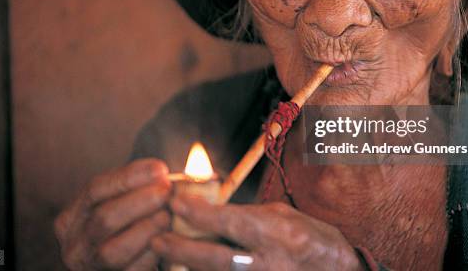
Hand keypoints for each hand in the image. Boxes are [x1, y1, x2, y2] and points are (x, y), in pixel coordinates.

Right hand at [54, 159, 171, 269]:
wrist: (130, 259)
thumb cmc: (128, 226)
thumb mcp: (121, 204)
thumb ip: (135, 188)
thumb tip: (160, 172)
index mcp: (71, 219)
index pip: (95, 189)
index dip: (129, 177)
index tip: (160, 169)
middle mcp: (73, 245)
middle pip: (103, 218)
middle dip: (140, 201)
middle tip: (167, 190)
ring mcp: (89, 267)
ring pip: (113, 250)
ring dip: (145, 228)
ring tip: (168, 214)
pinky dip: (150, 255)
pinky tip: (168, 240)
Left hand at [151, 196, 363, 270]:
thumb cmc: (309, 237)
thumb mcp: (282, 216)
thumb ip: (246, 215)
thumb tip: (210, 212)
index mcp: (279, 234)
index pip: (233, 222)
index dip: (200, 213)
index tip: (176, 202)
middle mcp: (271, 263)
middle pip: (217, 259)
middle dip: (183, 249)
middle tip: (157, 240)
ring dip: (189, 267)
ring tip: (166, 256)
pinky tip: (189, 267)